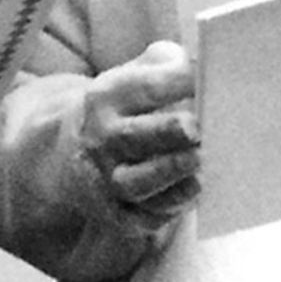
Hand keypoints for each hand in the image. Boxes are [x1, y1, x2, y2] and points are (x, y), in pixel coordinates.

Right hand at [69, 40, 199, 255]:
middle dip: (169, 132)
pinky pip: (143, 217)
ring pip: (137, 183)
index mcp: (105, 98)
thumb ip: (161, 65)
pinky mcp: (116, 213)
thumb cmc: (118, 112)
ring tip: (199, 161)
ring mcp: (106, 179)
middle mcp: (101, 139)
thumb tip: (200, 64)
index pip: (146, 87)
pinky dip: (170, 208)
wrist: (69, 155)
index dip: (181, 81)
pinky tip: (192, 190)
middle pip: (134, 137)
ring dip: (171, 172)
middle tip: (197, 128)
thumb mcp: (127, 78)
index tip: (211, 79)